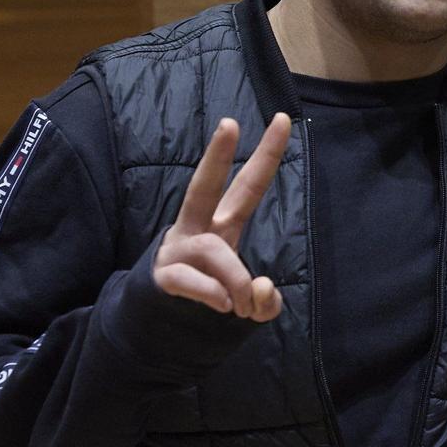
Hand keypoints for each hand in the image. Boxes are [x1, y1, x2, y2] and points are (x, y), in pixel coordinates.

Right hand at [153, 114, 290, 319]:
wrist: (161, 327)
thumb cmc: (212, 302)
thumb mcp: (249, 303)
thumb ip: (265, 301)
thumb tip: (260, 289)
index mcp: (222, 225)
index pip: (248, 185)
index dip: (268, 155)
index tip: (285, 118)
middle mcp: (196, 229)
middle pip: (205, 185)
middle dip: (216, 155)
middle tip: (228, 122)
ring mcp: (177, 250)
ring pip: (215, 252)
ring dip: (237, 282)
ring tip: (242, 306)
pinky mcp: (163, 276)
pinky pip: (196, 281)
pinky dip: (217, 296)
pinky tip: (223, 306)